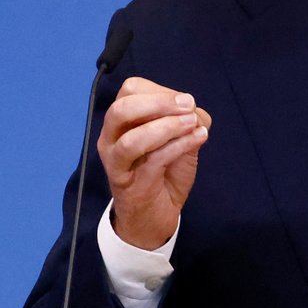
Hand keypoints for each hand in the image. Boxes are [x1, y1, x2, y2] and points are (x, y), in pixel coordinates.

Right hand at [97, 76, 211, 249]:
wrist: (154, 216)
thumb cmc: (164, 171)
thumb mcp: (179, 138)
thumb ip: (188, 119)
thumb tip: (194, 111)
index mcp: (120, 121)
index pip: (130, 90)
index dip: (160, 91)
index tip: (186, 102)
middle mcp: (111, 138)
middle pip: (122, 109)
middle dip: (159, 103)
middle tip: (188, 106)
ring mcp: (117, 163)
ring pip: (132, 139)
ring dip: (167, 127)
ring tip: (192, 125)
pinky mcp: (131, 184)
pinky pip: (153, 161)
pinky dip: (178, 146)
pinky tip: (196, 140)